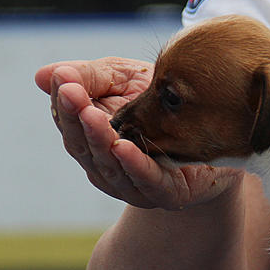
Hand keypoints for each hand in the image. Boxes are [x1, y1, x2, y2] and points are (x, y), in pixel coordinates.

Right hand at [36, 57, 242, 209]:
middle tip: (72, 93)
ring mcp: (134, 183)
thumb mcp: (126, 78)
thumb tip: (46, 75)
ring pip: (109, 166)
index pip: (69, 121)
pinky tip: (123, 147)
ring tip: (93, 116)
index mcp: (93, 137)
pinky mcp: (167, 193)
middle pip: (83, 146)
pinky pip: (147, 182)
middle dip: (76, 119)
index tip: (63, 79)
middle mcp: (107, 164)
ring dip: (99, 140)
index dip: (64, 102)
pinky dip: (134, 166)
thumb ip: (92, 77)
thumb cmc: (166, 104)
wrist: (223, 128)